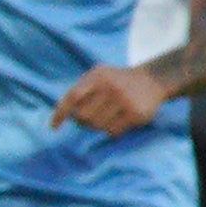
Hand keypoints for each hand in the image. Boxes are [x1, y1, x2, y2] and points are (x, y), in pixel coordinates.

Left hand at [51, 64, 166, 134]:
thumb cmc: (116, 80)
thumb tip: (64, 113)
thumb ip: (80, 88)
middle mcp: (111, 87)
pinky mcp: (136, 113)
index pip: (72, 97)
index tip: (54, 127)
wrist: (152, 79)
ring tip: (105, 117)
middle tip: (88, 118)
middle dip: (82, 121)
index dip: (60, 113)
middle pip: (83, 116)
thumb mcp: (97, 75)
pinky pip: (113, 131)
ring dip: (97, 126)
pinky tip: (117, 120)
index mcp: (97, 76)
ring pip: (97, 126)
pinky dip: (111, 130)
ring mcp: (125, 101)